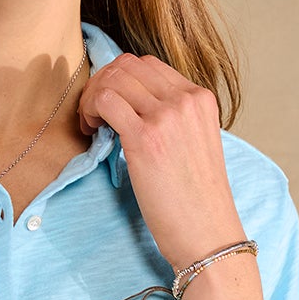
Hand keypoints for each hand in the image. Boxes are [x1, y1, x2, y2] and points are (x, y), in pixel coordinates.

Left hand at [78, 53, 246, 271]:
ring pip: (113, 78)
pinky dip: (90, 110)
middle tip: (94, 113)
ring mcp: (166, 116)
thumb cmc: (197, 201)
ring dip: (92, 97)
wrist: (208, 234)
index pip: (149, 66)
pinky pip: (105, 100)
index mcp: (201, 99)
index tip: (111, 105)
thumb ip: (173, 120)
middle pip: (128, 65)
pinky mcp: (145, 137)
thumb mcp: (195, 144)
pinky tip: (92, 132)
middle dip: (102, 83)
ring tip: (92, 125)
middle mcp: (186, 100)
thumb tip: (133, 108)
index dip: (120, 79)